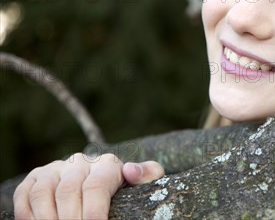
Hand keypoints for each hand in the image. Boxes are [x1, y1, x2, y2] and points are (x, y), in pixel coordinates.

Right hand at [13, 153, 163, 219]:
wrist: (104, 188)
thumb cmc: (125, 192)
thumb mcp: (140, 186)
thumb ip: (147, 175)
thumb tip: (131, 170)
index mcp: (107, 164)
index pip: (96, 186)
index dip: (94, 212)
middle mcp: (79, 162)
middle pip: (68, 192)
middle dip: (71, 219)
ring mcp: (56, 168)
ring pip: (43, 192)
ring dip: (47, 217)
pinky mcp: (37, 177)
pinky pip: (25, 193)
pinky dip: (27, 213)